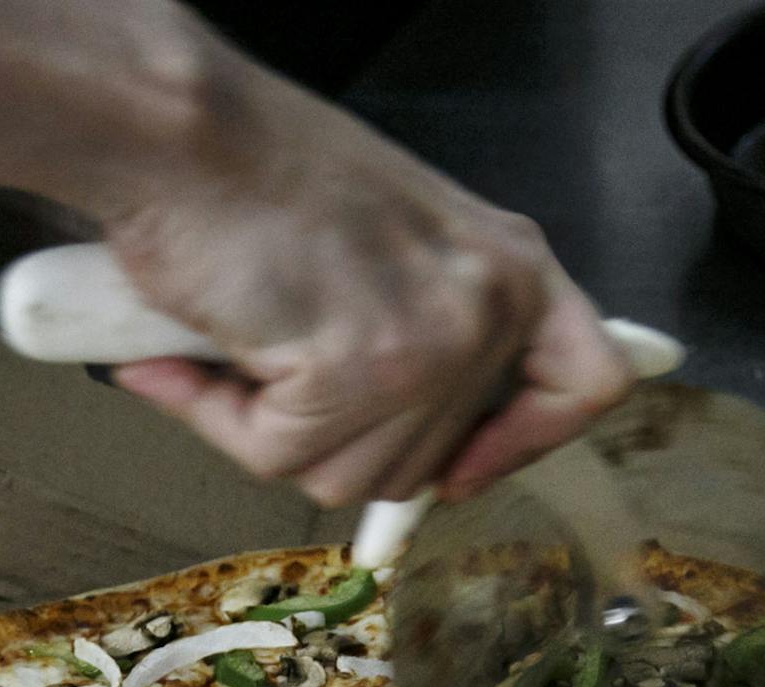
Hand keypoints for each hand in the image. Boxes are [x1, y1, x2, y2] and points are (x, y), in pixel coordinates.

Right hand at [100, 58, 634, 507]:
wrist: (181, 133)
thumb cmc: (256, 171)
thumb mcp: (393, 242)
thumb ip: (424, 327)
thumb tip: (413, 452)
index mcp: (510, 264)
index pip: (584, 384)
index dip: (523, 442)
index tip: (461, 473)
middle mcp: (489, 305)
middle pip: (423, 463)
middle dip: (334, 435)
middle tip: (278, 357)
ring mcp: (430, 344)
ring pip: (347, 476)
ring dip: (272, 429)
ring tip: (244, 340)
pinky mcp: (357, 373)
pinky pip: (279, 457)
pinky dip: (224, 418)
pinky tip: (208, 350)